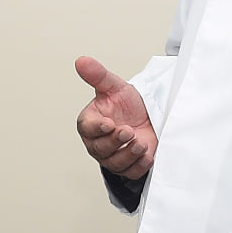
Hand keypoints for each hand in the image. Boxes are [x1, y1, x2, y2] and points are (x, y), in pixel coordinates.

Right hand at [74, 56, 156, 180]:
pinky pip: (131, 172)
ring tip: (140, 143)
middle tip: (128, 130)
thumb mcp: (114, 86)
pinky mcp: (128, 167)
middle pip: (100, 149)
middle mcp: (98, 143)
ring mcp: (112, 157)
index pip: (87, 129)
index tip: (109, 123)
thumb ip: (98, 75)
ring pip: (115, 163)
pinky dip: (139, 165)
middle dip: (115, 141)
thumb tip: (82, 60)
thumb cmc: (128, 104)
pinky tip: (147, 154)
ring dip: (128, 154)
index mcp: (90, 123)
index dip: (97, 128)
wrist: (150, 117)